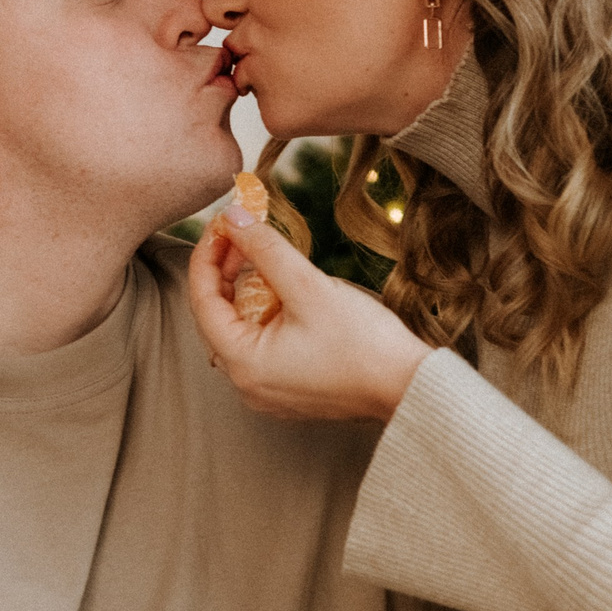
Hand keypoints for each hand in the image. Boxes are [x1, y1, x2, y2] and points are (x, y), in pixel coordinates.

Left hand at [186, 203, 432, 423]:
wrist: (409, 386)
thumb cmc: (363, 342)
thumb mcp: (309, 286)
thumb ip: (266, 249)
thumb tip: (233, 218)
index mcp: (242, 364)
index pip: (202, 301)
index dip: (207, 255)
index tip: (222, 223)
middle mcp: (246, 385)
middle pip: (217, 316)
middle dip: (226, 271)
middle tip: (243, 232)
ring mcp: (266, 392)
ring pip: (239, 329)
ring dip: (246, 291)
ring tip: (265, 257)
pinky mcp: (288, 390)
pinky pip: (261, 345)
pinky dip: (264, 314)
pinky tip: (284, 291)